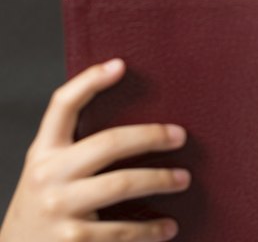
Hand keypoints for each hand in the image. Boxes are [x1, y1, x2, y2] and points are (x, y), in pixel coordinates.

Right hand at [0, 59, 189, 241]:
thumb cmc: (46, 205)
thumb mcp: (49, 170)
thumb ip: (77, 148)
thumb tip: (136, 126)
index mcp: (43, 152)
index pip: (62, 106)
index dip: (89, 81)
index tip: (120, 65)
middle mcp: (48, 176)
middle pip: (108, 143)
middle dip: (151, 136)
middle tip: (180, 137)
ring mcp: (60, 208)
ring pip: (122, 184)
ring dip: (159, 180)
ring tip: (183, 179)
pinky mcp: (74, 240)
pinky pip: (122, 231)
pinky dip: (150, 229)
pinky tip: (168, 227)